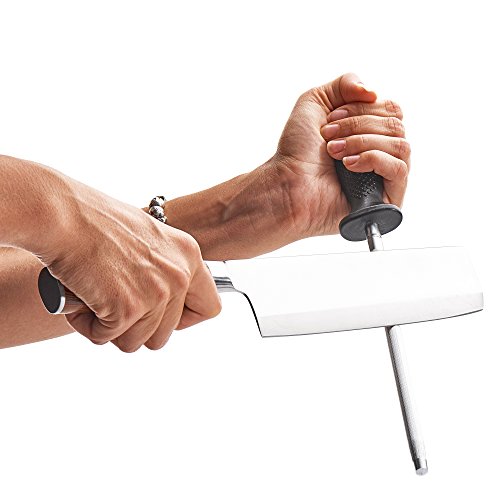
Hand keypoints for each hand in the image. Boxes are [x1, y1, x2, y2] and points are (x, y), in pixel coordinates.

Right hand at [40, 174, 220, 351]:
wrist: (62, 214)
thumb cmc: (93, 221)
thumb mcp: (147, 238)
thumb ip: (163, 267)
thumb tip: (163, 299)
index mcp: (188, 255)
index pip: (209, 307)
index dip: (182, 319)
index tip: (157, 312)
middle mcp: (179, 275)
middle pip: (164, 334)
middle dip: (134, 326)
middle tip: (112, 300)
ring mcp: (156, 293)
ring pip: (135, 342)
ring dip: (110, 327)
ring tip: (94, 296)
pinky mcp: (127, 308)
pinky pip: (106, 338)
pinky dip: (88, 325)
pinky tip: (81, 299)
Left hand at [274, 72, 409, 236]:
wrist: (287, 184)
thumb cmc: (296, 151)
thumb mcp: (315, 101)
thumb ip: (346, 84)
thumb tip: (373, 92)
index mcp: (368, 132)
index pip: (390, 109)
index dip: (361, 109)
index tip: (330, 121)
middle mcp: (380, 152)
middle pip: (396, 124)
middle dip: (358, 126)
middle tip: (328, 138)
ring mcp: (384, 176)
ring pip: (400, 144)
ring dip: (362, 142)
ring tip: (334, 152)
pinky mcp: (386, 198)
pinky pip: (399, 168)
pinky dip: (373, 159)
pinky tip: (348, 166)